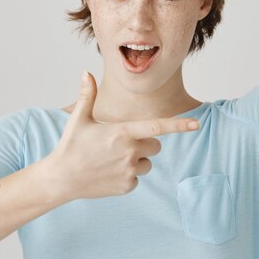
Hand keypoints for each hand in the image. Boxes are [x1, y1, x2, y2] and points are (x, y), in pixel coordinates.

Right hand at [46, 71, 200, 200]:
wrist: (61, 178)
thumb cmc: (71, 145)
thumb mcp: (79, 119)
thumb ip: (88, 95)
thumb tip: (86, 72)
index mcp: (122, 132)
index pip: (157, 127)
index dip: (179, 125)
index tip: (196, 124)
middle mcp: (129, 152)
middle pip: (155, 146)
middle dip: (145, 144)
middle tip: (120, 144)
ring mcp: (129, 171)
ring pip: (147, 163)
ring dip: (136, 161)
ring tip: (111, 160)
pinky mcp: (126, 186)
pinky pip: (137, 178)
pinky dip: (127, 176)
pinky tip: (108, 173)